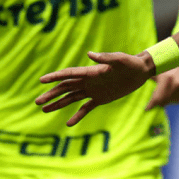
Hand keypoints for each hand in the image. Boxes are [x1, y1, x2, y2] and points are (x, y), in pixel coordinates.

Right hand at [36, 51, 152, 125]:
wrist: (141, 71)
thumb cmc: (131, 63)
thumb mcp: (120, 60)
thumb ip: (106, 58)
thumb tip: (90, 54)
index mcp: (91, 71)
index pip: (69, 74)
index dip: (55, 77)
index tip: (41, 80)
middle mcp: (89, 81)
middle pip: (65, 88)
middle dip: (51, 94)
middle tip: (37, 102)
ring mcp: (93, 90)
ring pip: (71, 98)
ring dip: (58, 104)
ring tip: (44, 110)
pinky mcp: (101, 98)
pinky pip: (86, 108)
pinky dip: (77, 115)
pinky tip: (69, 123)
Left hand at [146, 58, 178, 109]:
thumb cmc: (167, 64)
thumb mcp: (156, 69)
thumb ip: (147, 76)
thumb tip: (133, 81)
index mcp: (167, 79)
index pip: (157, 98)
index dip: (150, 105)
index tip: (146, 109)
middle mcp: (177, 84)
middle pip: (163, 102)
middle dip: (157, 102)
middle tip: (152, 101)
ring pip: (170, 102)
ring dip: (166, 99)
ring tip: (165, 90)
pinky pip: (178, 100)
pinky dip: (173, 97)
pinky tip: (172, 90)